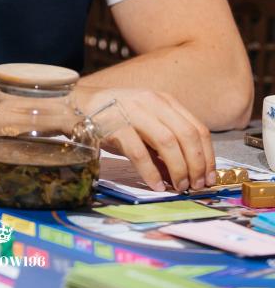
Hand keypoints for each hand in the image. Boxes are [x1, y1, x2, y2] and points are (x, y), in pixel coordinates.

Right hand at [83, 88, 216, 191]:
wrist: (78, 105)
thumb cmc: (115, 117)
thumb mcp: (145, 124)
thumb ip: (165, 143)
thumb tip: (186, 175)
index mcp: (164, 101)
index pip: (197, 128)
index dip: (208, 156)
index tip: (209, 178)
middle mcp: (152, 102)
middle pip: (186, 135)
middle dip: (196, 164)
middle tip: (196, 186)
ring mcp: (134, 111)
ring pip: (167, 141)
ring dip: (178, 168)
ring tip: (179, 187)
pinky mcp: (115, 124)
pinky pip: (139, 151)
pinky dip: (151, 172)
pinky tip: (156, 186)